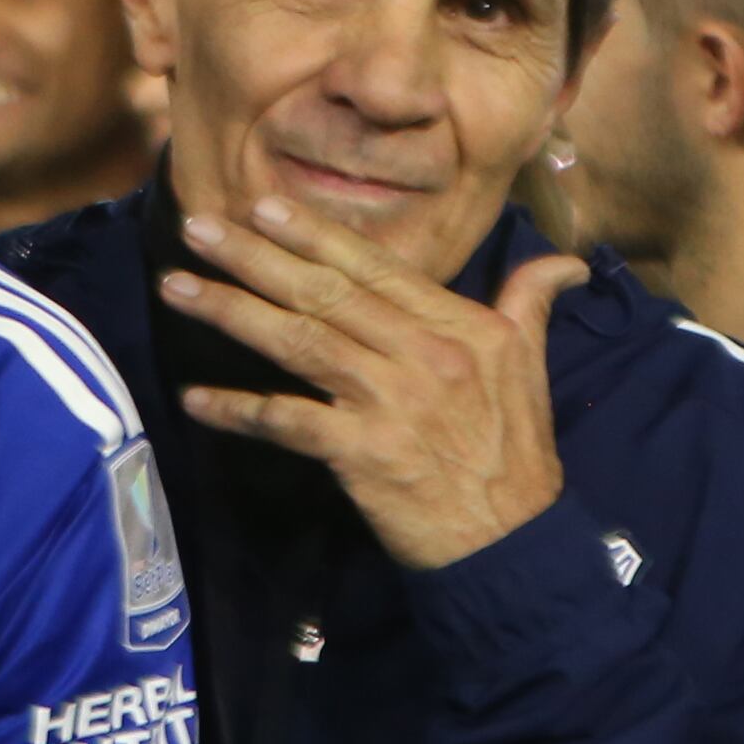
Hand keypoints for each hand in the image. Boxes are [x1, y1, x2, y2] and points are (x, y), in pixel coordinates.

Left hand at [167, 197, 581, 571]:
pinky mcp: (363, 452)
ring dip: (234, 312)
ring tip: (179, 286)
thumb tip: (563, 263)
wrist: (510, 536)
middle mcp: (424, 354)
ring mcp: (390, 401)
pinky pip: (289, 421)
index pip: (377, 269)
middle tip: (199, 227)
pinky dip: (240, 409)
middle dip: (257, 257)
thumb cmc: (514, 448)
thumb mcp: (529, 365)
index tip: (266, 206)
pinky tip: (196, 399)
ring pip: (301, 343)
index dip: (317, 236)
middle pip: (327, 294)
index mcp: (460, 325)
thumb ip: (530, 303)